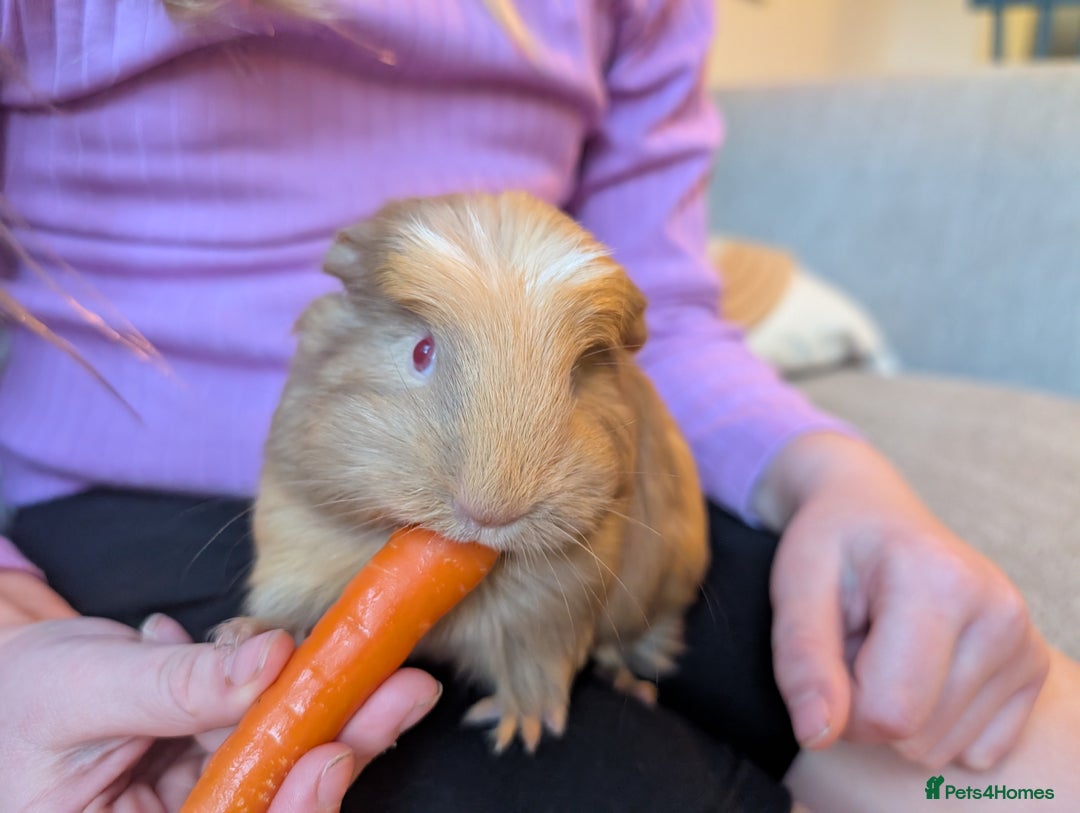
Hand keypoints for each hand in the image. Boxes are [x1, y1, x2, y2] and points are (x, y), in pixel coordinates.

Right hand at [0, 574, 440, 811]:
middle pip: (277, 799)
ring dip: (341, 708)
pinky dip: (297, 684)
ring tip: (390, 665)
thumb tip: (271, 659)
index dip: (292, 808)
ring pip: (290, 758)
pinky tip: (295, 649)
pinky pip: (275, 723)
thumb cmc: (20, 700)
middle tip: (404, 692)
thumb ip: (174, 683)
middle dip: (343, 747)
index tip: (332, 754)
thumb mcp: (82, 691)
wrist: (12, 684)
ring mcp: (211, 790)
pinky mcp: (227, 753)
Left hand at [754, 432, 1050, 770]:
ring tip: (886, 645)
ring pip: (942, 750)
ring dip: (898, 711)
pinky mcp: (1034, 669)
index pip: (889, 713)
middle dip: (866, 706)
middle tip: (858, 641)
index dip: (839, 705)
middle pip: (917, 738)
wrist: (871, 513)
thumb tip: (818, 736)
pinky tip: (922, 662)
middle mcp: (1001, 613)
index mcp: (942, 583)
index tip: (828, 654)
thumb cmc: (829, 547)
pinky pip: (973, 750)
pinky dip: (935, 721)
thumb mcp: (795, 588)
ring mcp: (1026, 643)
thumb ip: (802, 660)